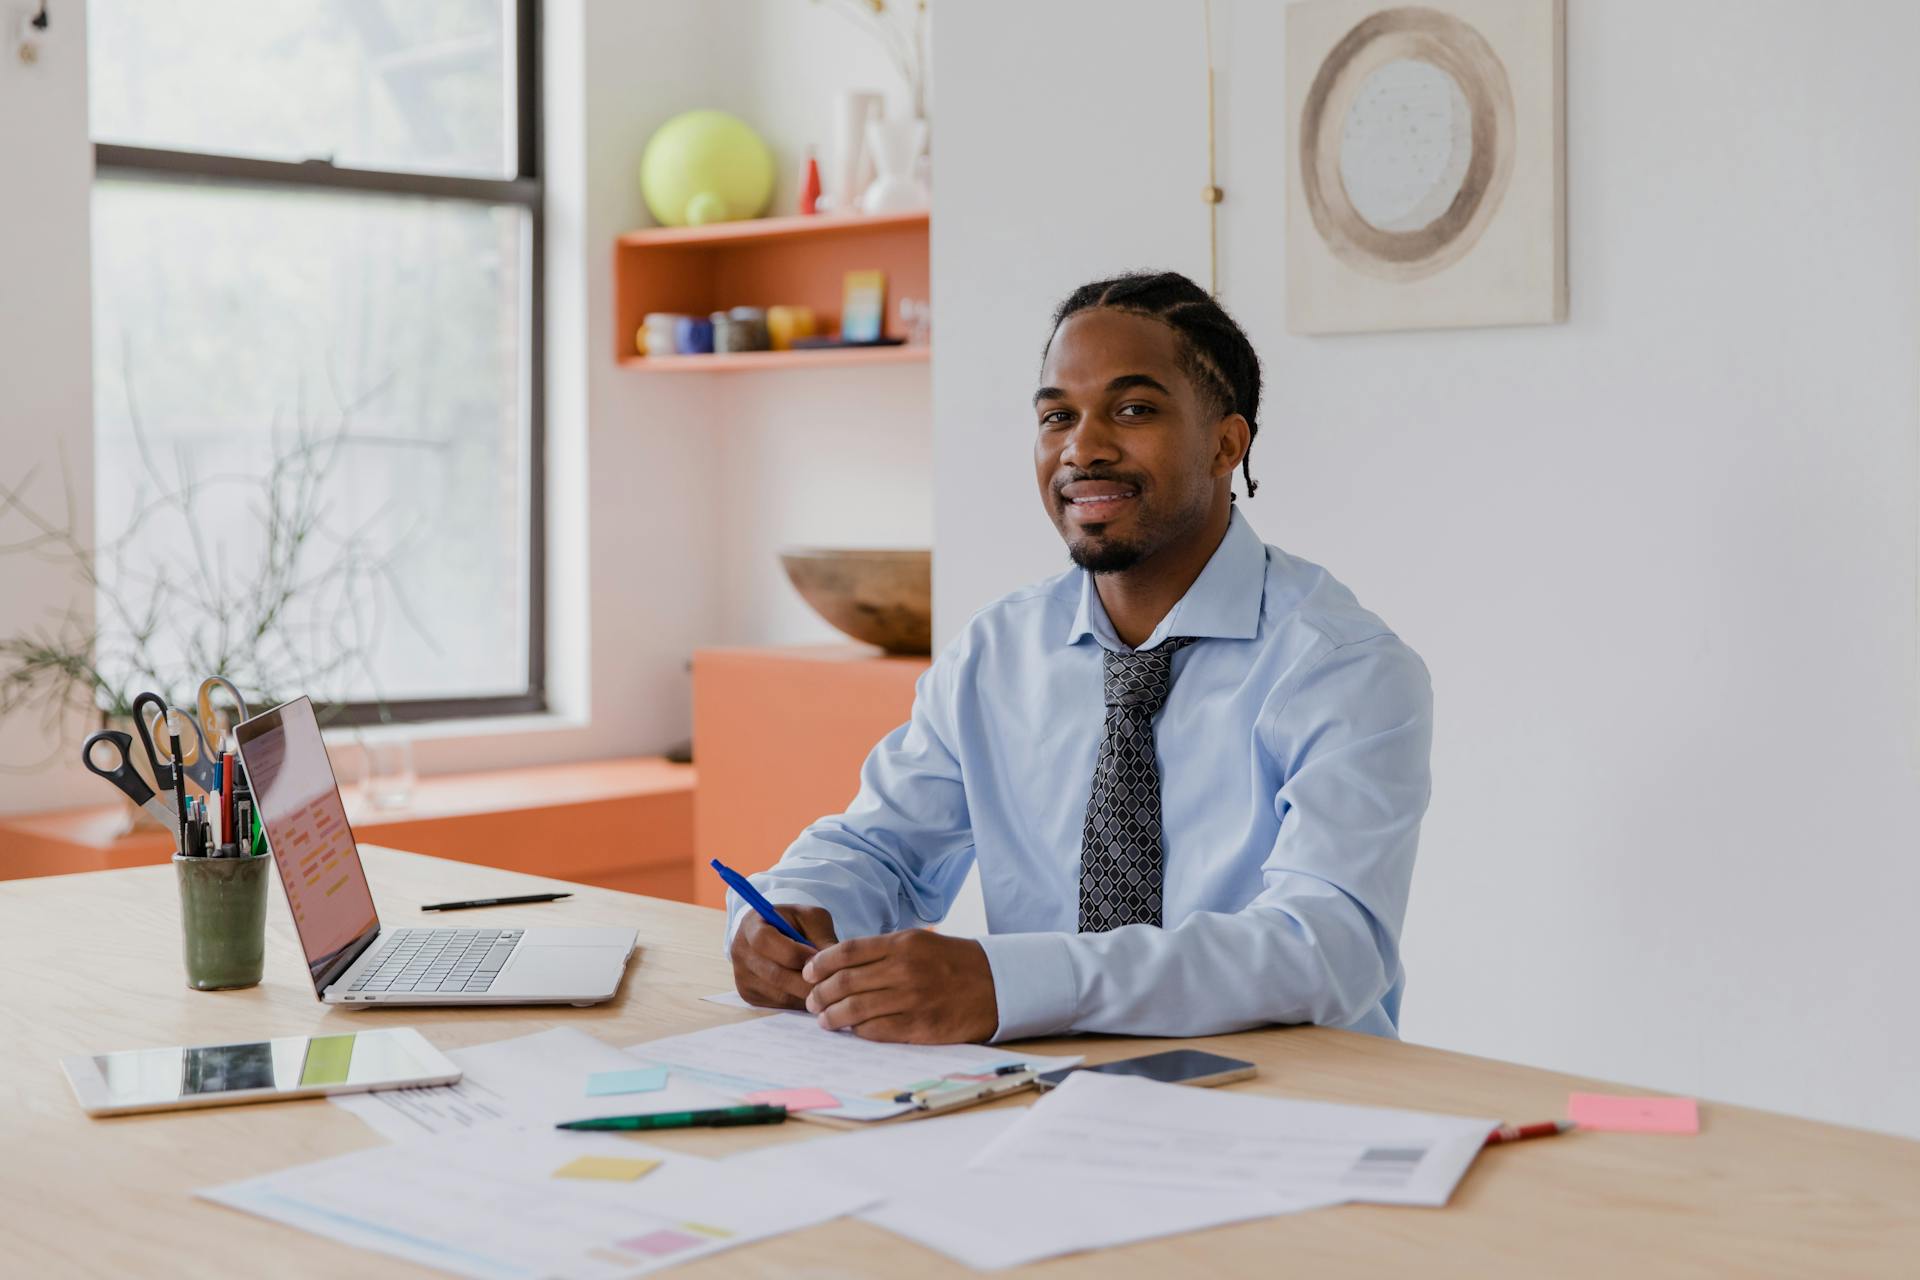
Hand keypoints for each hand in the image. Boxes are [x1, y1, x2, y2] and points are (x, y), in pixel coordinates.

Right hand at [730, 906, 838, 1009]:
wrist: (777, 934)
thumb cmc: (796, 924)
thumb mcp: (811, 919)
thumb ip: (822, 937)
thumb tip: (837, 963)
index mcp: (751, 925)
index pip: (765, 941)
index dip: (794, 952)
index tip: (819, 957)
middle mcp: (740, 952)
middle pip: (773, 974)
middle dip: (806, 981)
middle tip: (832, 983)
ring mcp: (742, 977)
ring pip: (778, 994)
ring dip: (805, 995)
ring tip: (827, 989)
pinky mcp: (750, 996)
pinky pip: (778, 1005)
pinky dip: (799, 1002)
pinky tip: (813, 994)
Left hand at [803, 929, 998, 1043]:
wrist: (997, 986)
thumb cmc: (953, 963)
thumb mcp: (920, 943)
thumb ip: (882, 952)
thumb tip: (840, 966)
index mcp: (902, 944)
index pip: (846, 952)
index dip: (820, 964)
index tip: (808, 974)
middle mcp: (904, 970)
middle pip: (844, 982)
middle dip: (819, 994)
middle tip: (812, 1002)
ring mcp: (912, 999)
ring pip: (854, 1009)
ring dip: (832, 1017)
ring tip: (825, 1020)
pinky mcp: (920, 1026)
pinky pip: (875, 1031)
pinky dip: (857, 1031)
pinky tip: (852, 1031)